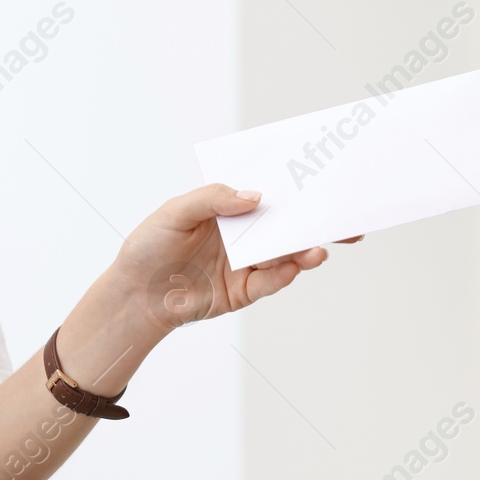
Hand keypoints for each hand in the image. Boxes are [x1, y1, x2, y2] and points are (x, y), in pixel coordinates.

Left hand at [109, 184, 360, 334]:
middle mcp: (243, 234)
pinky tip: (295, 267)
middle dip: (317, 222)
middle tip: (345, 220)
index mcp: (229, 209)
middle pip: (286, 225)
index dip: (296, 190)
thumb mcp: (174, 213)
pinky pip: (271, 281)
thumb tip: (256, 195)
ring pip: (285, 254)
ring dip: (305, 251)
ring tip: (317, 250)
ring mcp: (247, 262)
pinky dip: (284, 274)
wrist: (134, 297)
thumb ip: (212, 199)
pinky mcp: (244, 291)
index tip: (324, 182)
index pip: (268, 195)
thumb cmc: (148, 247)